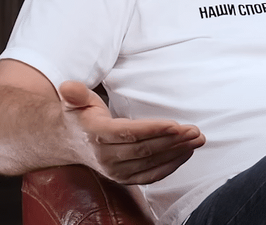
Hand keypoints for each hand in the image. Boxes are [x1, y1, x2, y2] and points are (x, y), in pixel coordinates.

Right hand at [59, 81, 204, 184]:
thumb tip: (68, 88)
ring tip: (197, 139)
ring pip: (151, 163)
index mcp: (97, 135)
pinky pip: (151, 175)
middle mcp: (105, 157)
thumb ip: (74, 93)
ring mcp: (115, 171)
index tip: (176, 125)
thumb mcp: (74, 101)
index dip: (154, 130)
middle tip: (195, 131)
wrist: (69, 142)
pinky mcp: (124, 178)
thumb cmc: (79, 116)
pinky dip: (171, 165)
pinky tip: (186, 153)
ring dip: (177, 152)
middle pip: (145, 149)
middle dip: (173, 140)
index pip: (129, 133)